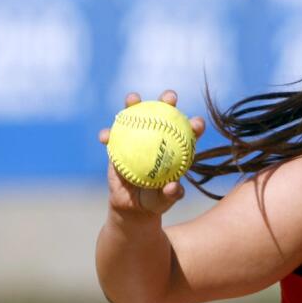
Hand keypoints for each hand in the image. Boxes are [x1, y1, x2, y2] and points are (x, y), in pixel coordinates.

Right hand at [98, 89, 206, 215]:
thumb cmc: (155, 201)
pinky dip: (108, 134)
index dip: (194, 126)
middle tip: (169, 97)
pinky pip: (112, 136)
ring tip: (133, 98)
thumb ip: (171, 194)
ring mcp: (137, 138)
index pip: (188, 134)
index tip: (196, 123)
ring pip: (136, 116)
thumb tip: (173, 187)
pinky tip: (105, 136)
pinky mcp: (118, 144)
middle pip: (164, 115)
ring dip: (134, 104)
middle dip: (168, 101)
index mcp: (175, 149)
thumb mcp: (164, 201)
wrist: (133, 205)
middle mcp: (157, 138)